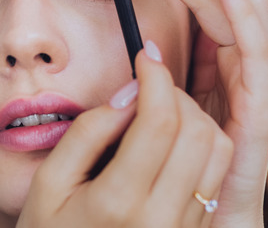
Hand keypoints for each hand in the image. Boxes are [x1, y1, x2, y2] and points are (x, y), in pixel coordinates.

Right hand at [17, 44, 233, 227]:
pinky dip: (202, 145)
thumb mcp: (49, 182)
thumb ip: (88, 133)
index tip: (146, 57)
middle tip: (149, 85)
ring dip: (195, 117)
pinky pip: (216, 176)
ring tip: (161, 112)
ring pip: (218, 151)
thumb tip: (129, 94)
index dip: (157, 78)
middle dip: (176, 94)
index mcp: (118, 203)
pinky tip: (171, 140)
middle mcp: (161, 219)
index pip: (159, 122)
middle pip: (198, 131)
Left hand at [126, 0, 267, 226]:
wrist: (196, 222)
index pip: (222, 0)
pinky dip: (244, 18)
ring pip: (251, 20)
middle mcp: (243, 72)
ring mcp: (254, 92)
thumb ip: (163, 75)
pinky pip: (255, 61)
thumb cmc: (178, 166)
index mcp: (222, 66)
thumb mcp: (164, 108)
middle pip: (240, 0)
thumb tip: (144, 39)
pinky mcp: (256, 118)